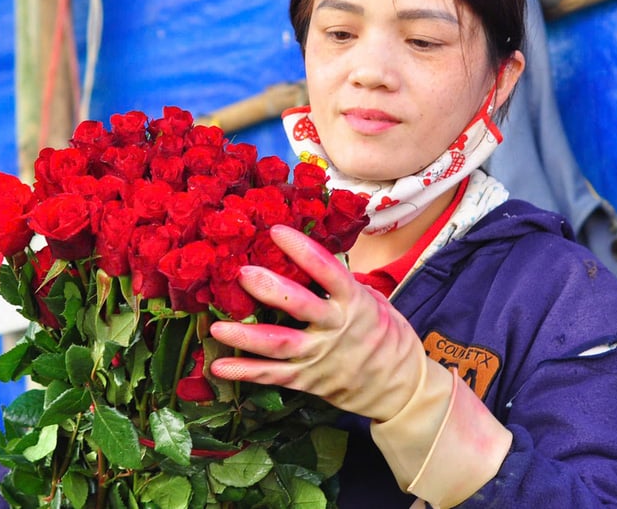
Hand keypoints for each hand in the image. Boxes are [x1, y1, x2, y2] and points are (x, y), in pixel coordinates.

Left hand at [209, 224, 511, 504]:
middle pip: (301, 308)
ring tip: (217, 327)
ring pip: (280, 346)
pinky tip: (218, 366)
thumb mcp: (372, 301)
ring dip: (246, 337)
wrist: (399, 385)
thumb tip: (304, 254)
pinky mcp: (307, 379)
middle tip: (243, 273)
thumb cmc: (383, 334)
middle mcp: (335, 328)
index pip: (328, 271)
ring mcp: (319, 357)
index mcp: (354, 302)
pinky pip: (273, 376)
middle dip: (272, 291)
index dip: (303, 250)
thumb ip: (339, 284)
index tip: (277, 231)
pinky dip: (245, 372)